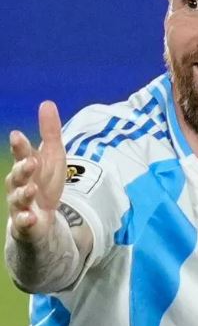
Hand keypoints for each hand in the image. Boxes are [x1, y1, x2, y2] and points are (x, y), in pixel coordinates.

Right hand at [5, 101, 66, 241]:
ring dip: (23, 193)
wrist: (39, 217)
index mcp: (26, 167)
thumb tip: (47, 102)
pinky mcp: (25, 223)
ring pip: (18, 198)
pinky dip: (26, 220)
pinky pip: (23, 222)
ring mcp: (21, 204)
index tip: (17, 135)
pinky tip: (31, 217)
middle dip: (22, 168)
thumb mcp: (52, 156)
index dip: (20, 147)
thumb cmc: (43, 182)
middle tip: (30, 162)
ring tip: (31, 189)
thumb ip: (49, 132)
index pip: (22, 154)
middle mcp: (19, 184)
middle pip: (17, 175)